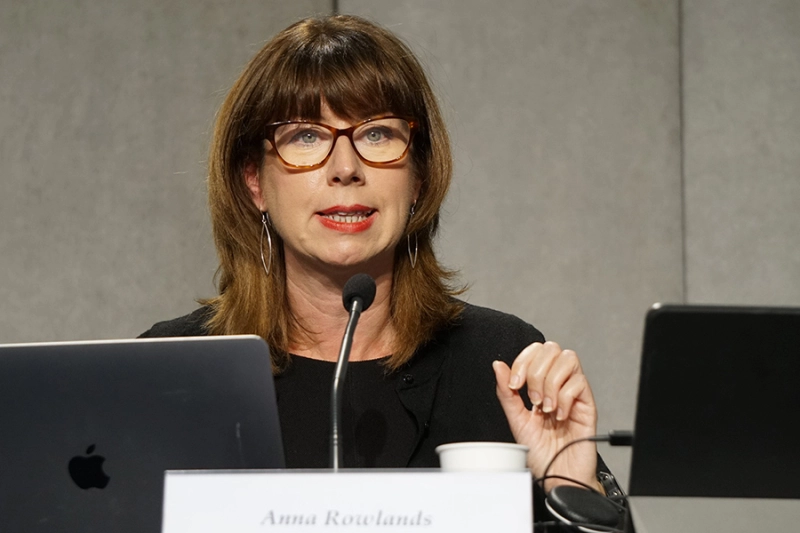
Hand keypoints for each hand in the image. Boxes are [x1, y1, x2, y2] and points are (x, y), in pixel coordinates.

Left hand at [493, 341, 599, 490]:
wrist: (555, 476)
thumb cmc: (540, 452)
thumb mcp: (516, 420)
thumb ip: (506, 392)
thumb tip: (498, 365)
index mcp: (541, 384)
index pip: (535, 351)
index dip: (522, 361)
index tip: (514, 384)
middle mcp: (558, 384)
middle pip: (551, 348)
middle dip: (536, 371)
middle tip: (532, 398)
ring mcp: (574, 393)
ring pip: (568, 359)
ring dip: (551, 383)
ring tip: (546, 408)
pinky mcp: (588, 405)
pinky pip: (579, 383)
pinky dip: (564, 398)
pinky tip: (559, 416)